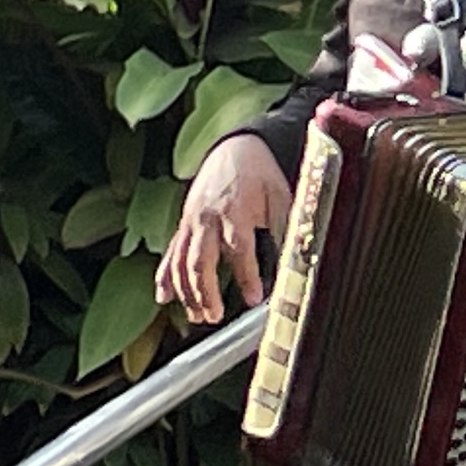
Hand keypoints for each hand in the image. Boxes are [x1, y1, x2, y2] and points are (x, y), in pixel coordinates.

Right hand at [158, 135, 292, 324]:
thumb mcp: (282, 198)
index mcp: (236, 211)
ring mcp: (192, 222)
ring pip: (181, 261)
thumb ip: (287, 230)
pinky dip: (165, 276)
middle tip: (215, 317)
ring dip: (187, 292)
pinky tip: (163, 297)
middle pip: (201, 260)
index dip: (246, 276)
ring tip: (197, 316)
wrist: (236, 149)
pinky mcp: (184, 224)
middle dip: (206, 292)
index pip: (239, 249)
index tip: (254, 299)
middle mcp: (208, 218)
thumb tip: (302, 260)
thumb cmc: (263, 176)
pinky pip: (170, 253)